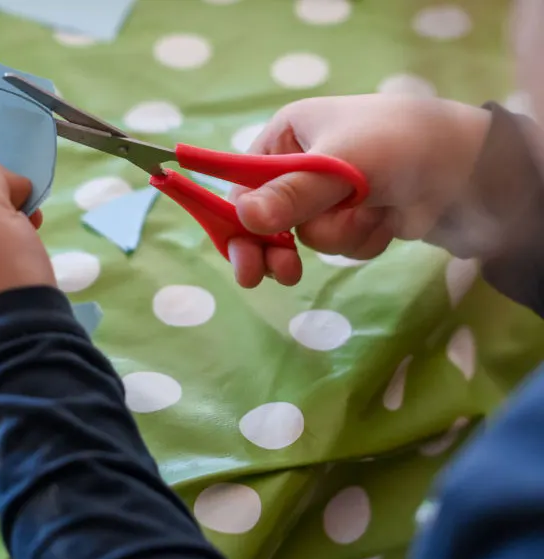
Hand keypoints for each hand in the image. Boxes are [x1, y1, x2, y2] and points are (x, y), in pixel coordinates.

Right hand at [228, 94, 490, 287]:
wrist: (470, 168)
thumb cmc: (400, 144)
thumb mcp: (342, 166)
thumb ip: (293, 194)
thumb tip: (244, 216)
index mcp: (288, 136)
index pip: (242, 183)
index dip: (235, 222)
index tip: (240, 256)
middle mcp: (301, 163)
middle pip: (265, 218)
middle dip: (277, 247)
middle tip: (279, 274)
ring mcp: (328, 194)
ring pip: (307, 236)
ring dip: (339, 234)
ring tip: (370, 216)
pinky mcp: (353, 217)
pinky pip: (338, 245)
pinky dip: (362, 239)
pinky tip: (387, 219)